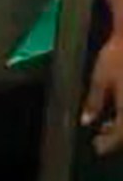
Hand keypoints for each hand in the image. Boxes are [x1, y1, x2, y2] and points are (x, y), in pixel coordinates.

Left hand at [87, 36, 122, 153]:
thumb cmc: (117, 56)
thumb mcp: (100, 79)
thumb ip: (94, 102)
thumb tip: (86, 121)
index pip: (121, 135)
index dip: (108, 144)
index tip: (97, 148)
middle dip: (116, 138)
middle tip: (100, 139)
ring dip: (121, 128)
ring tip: (105, 126)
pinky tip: (118, 112)